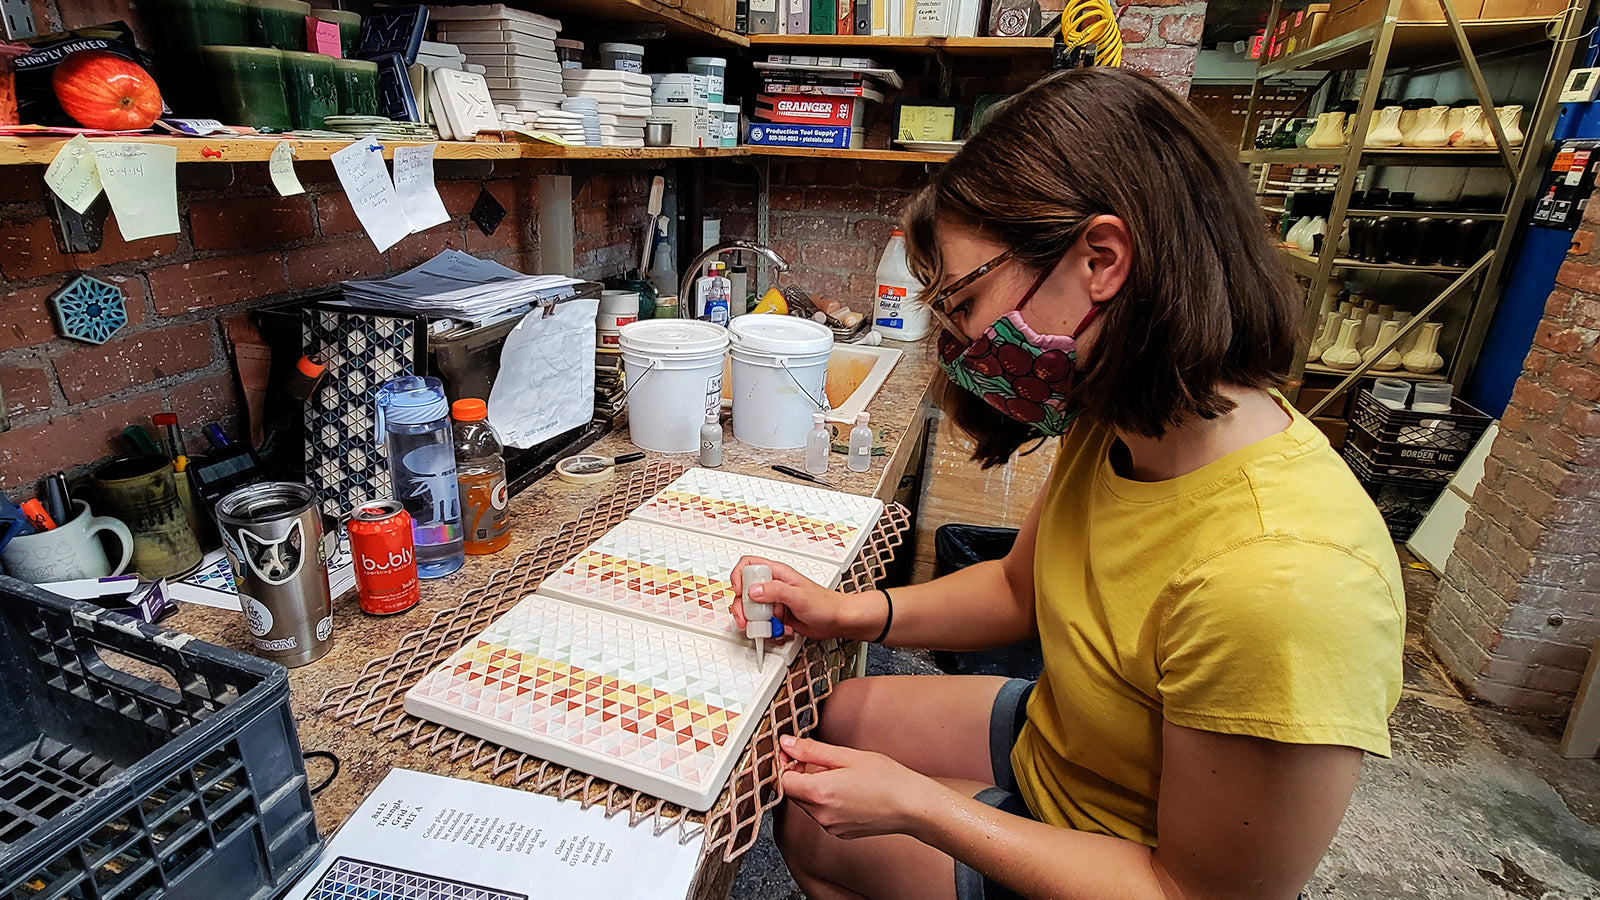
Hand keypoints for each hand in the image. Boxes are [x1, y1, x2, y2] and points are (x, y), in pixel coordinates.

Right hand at [729, 556, 876, 640]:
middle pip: (744, 591)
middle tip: (746, 619)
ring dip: (755, 621)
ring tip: (767, 627)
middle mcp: (773, 586)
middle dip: (742, 607)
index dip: (739, 576)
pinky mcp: (777, 616)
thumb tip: (753, 590)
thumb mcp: (798, 596)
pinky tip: (781, 629)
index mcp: (777, 573)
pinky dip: (768, 629)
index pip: (748, 566)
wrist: (837, 620)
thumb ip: (775, 591)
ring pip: (751, 610)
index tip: (739, 592)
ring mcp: (774, 602)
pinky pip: (762, 623)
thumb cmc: (825, 604)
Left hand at [779, 735, 945, 839]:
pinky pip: (822, 814)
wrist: (912, 806)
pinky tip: (846, 789)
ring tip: (838, 773)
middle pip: (793, 792)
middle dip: (799, 774)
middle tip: (817, 757)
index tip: (792, 750)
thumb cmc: (887, 779)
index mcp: (819, 793)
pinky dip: (826, 801)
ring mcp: (830, 826)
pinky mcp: (839, 832)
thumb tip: (787, 744)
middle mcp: (820, 814)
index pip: (783, 779)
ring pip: (807, 803)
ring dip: (813, 787)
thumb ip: (812, 750)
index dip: (784, 763)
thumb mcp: (847, 756)